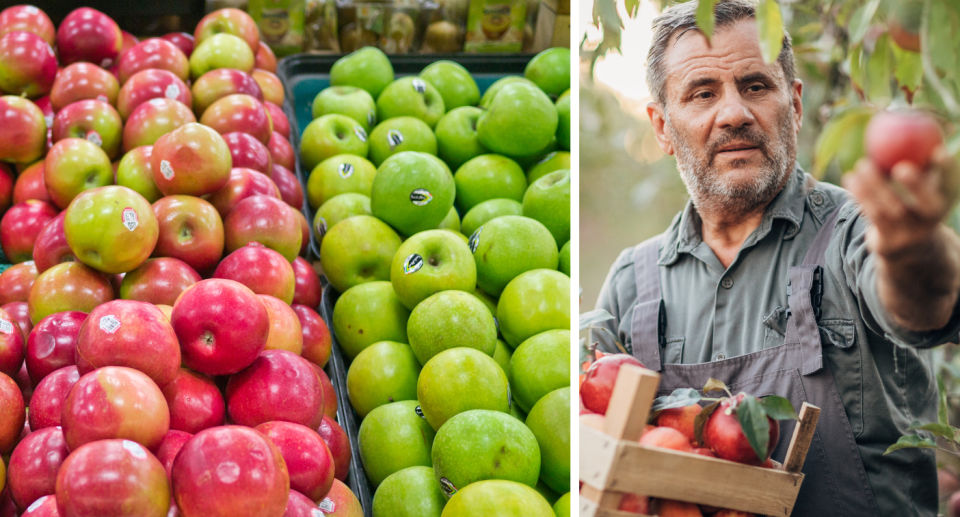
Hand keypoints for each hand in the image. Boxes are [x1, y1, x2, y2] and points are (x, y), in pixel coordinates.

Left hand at [842, 146, 959, 258]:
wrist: (905, 248)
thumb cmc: (912, 203)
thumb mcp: (921, 185)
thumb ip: (917, 159)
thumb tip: (905, 117)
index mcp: (944, 200)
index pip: (950, 185)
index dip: (946, 170)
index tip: (938, 150)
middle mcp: (931, 220)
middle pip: (928, 203)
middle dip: (917, 186)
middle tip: (900, 166)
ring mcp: (910, 233)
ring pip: (892, 208)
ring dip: (874, 185)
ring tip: (862, 164)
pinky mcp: (889, 242)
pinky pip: (872, 215)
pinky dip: (861, 195)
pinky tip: (850, 178)